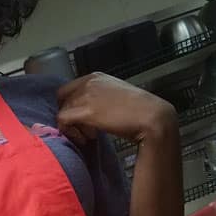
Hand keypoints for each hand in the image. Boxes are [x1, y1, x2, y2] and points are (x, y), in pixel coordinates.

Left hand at [57, 72, 176, 148]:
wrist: (151, 117)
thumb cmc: (139, 110)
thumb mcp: (115, 97)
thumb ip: (100, 98)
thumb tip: (89, 112)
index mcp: (96, 76)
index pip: (69, 89)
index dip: (71, 106)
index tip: (82, 120)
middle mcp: (88, 82)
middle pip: (63, 100)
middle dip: (71, 117)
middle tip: (85, 131)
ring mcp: (86, 95)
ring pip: (63, 110)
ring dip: (73, 126)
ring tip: (88, 136)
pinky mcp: (86, 111)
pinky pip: (63, 120)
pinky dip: (70, 132)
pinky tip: (84, 139)